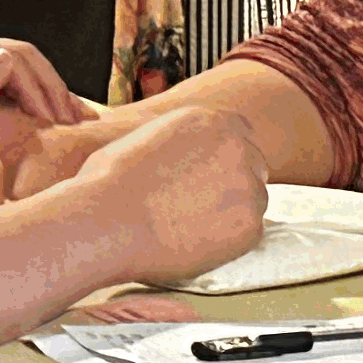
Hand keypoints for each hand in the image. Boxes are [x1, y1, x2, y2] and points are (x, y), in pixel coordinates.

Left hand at [0, 38, 85, 138]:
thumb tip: (3, 61)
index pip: (10, 56)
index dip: (36, 86)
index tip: (49, 119)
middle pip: (24, 58)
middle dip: (52, 88)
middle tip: (72, 122)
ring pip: (24, 71)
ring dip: (50, 95)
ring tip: (71, 125)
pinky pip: (14, 87)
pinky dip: (38, 103)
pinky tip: (53, 125)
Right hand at [72, 103, 265, 285]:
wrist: (109, 220)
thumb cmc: (110, 182)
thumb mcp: (145, 137)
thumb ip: (178, 142)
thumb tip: (180, 156)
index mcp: (210, 120)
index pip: (240, 134)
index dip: (225, 157)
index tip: (209, 175)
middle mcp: (237, 146)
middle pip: (253, 166)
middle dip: (233, 184)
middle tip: (199, 206)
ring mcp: (248, 187)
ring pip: (253, 202)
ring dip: (231, 214)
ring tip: (188, 226)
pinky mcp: (250, 227)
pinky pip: (248, 234)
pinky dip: (227, 242)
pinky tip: (192, 242)